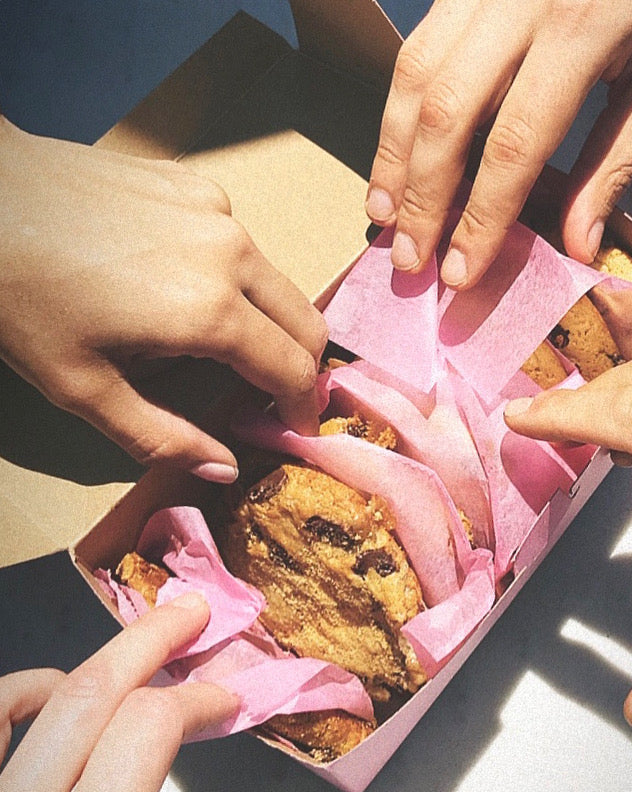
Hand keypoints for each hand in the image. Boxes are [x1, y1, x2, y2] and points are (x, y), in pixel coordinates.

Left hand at [0, 117, 327, 481]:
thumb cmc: (21, 296)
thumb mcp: (82, 388)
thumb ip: (162, 437)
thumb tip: (225, 469)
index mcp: (210, 312)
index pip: (293, 369)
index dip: (303, 407)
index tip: (298, 428)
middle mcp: (232, 255)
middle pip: (307, 322)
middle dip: (302, 366)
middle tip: (275, 393)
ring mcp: (218, 213)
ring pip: (276, 281)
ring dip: (266, 320)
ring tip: (216, 338)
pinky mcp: (198, 186)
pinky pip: (239, 244)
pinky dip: (231, 275)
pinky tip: (180, 279)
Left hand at [0, 593, 238, 791]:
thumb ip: (155, 785)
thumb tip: (191, 736)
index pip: (150, 727)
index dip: (198, 698)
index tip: (223, 697)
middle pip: (97, 692)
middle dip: (154, 639)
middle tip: (193, 613)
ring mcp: (1, 786)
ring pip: (43, 695)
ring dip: (102, 661)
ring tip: (136, 650)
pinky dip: (24, 691)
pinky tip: (50, 687)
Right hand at [367, 0, 631, 287]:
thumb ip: (616, 161)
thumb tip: (576, 246)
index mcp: (581, 28)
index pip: (514, 144)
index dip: (482, 218)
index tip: (462, 272)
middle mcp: (517, 2)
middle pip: (446, 114)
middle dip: (422, 197)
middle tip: (409, 259)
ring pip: (414, 78)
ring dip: (392, 157)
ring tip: (385, 217)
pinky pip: (415, 51)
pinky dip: (397, 113)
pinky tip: (395, 158)